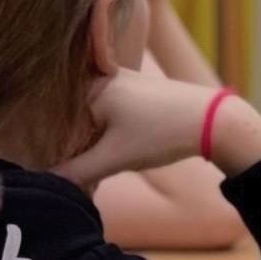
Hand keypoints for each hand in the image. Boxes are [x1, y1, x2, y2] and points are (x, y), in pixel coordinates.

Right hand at [56, 69, 260, 188]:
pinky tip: (113, 149)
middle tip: (77, 171)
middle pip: (71, 117)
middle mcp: (102, 77)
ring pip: (89, 115)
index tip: (56, 170)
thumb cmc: (162, 134)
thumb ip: (76, 171)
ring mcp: (120, 80)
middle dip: (72, 146)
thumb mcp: (114, 157)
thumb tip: (46, 181)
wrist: (214, 120)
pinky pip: (106, 111)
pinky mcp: (136, 89)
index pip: (55, 121)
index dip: (53, 148)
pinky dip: (103, 131)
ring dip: (89, 141)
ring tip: (95, 163)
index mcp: (91, 88)